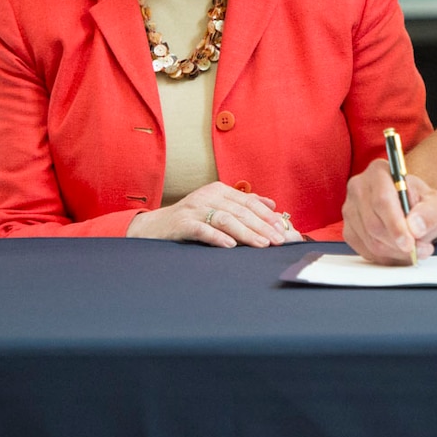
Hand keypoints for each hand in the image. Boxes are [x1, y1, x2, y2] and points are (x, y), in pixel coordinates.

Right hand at [125, 181, 299, 247]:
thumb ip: (243, 204)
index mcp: (219, 190)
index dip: (268, 216)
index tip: (283, 229)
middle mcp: (208, 196)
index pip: (249, 202)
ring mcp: (194, 209)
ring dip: (246, 232)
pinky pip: (202, 229)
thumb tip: (272, 203)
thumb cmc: (190, 220)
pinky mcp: (182, 223)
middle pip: (241, 211)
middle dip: (262, 226)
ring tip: (261, 244)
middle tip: (278, 240)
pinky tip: (230, 246)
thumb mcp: (217, 207)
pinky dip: (217, 237)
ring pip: (226, 219)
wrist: (154, 228)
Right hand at [342, 157, 436, 263]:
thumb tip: (415, 227)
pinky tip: (400, 253)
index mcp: (379, 172)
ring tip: (415, 251)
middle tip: (420, 250)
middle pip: (374, 224)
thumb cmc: (425, 204)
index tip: (410, 242)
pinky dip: (385, 257)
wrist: (416, 212)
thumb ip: (430, 212)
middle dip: (398, 243)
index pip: (382, 201)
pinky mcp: (349, 230)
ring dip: (395, 252)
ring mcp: (350, 210)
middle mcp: (359, 188)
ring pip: (370, 240)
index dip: (396, 225)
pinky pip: (365, 251)